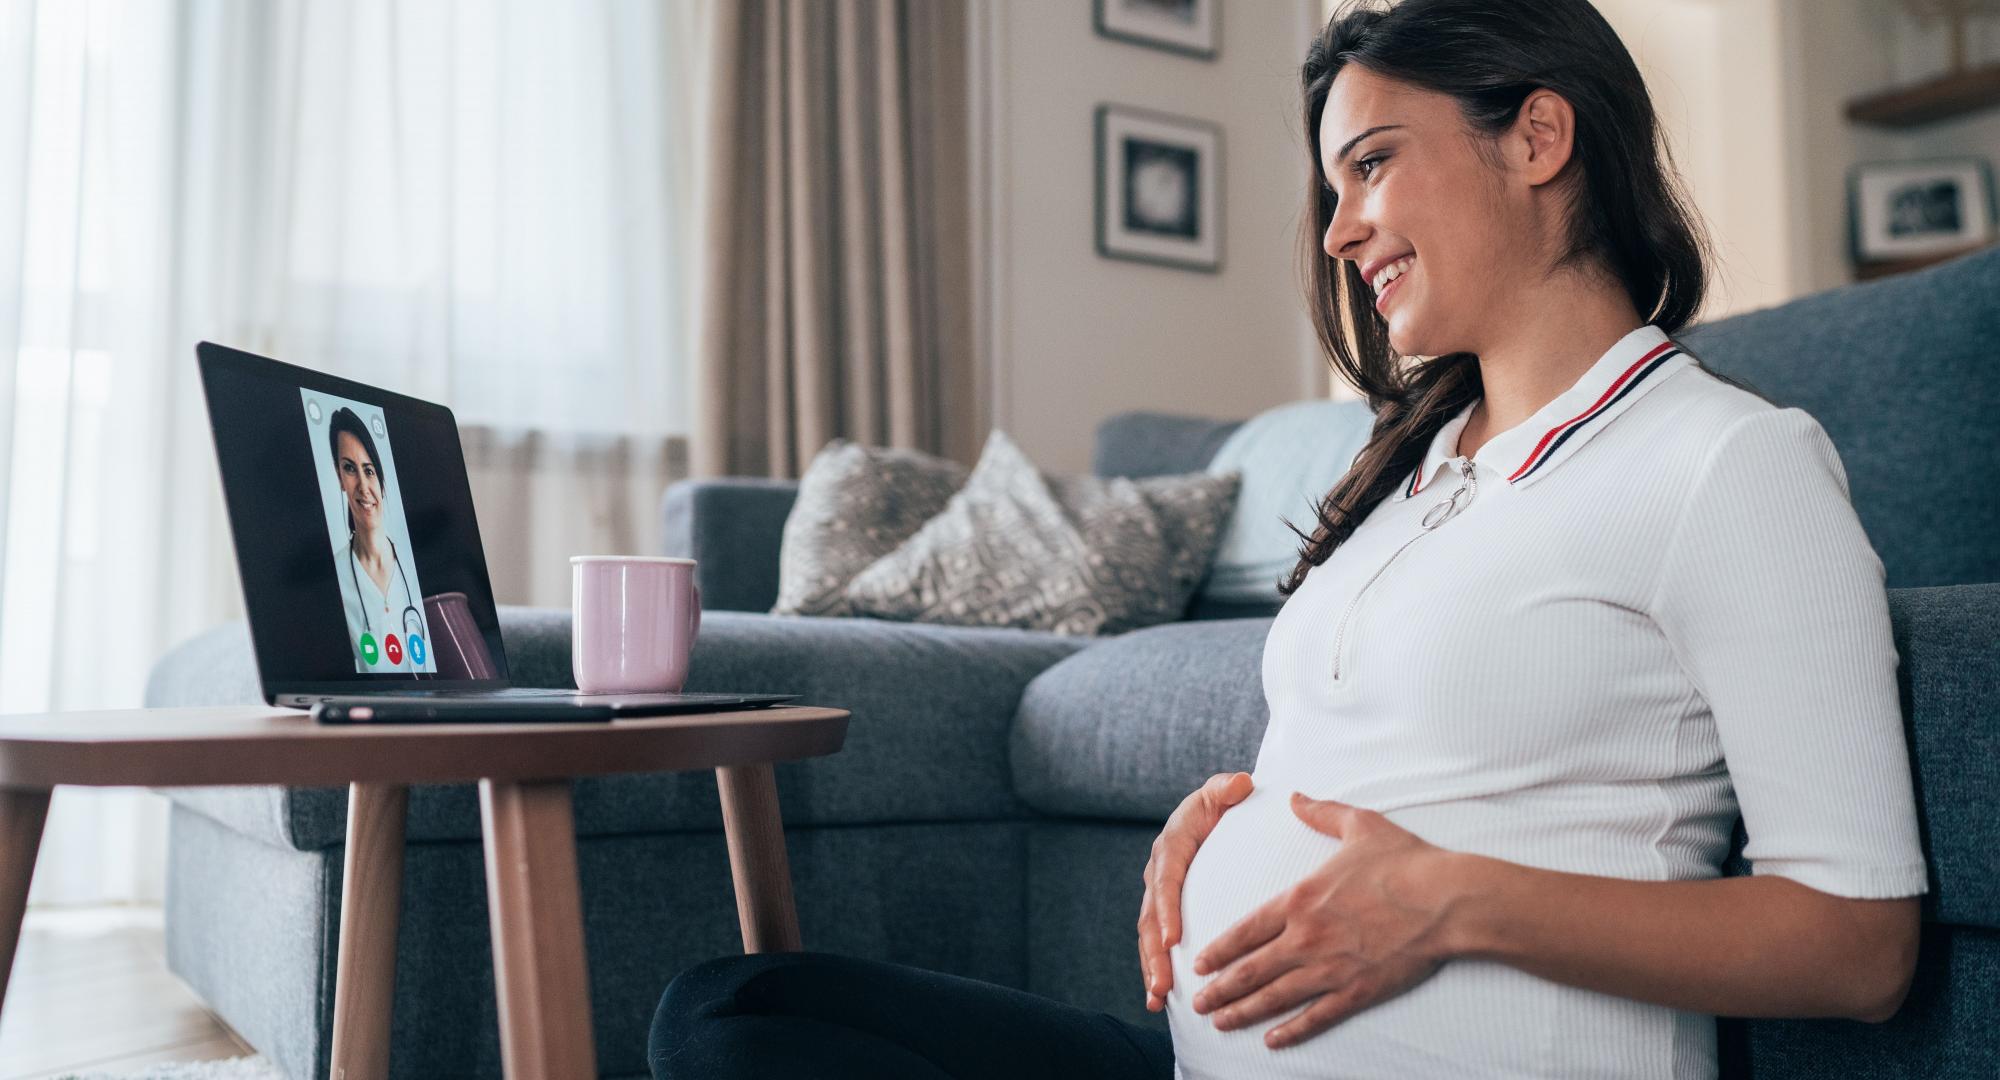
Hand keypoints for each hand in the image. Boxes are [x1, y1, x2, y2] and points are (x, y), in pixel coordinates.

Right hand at [1138, 771, 1254, 1011]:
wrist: (1215, 814)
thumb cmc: (1223, 804)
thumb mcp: (1224, 791)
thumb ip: (1229, 788)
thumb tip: (1241, 785)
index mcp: (1172, 845)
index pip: (1166, 879)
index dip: (1166, 910)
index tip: (1172, 938)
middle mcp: (1159, 873)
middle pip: (1150, 918)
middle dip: (1154, 954)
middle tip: (1162, 984)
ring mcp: (1160, 896)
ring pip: (1148, 937)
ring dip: (1151, 969)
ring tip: (1157, 999)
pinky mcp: (1167, 913)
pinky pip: (1157, 944)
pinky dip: (1156, 971)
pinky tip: (1159, 1002)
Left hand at [1187, 792, 1461, 1048]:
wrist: (1447, 900)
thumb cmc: (1406, 862)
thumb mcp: (1359, 825)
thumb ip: (1321, 812)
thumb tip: (1294, 796)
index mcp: (1300, 900)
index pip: (1245, 930)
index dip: (1218, 950)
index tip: (1199, 964)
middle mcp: (1306, 938)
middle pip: (1250, 970)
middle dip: (1219, 990)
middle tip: (1197, 1003)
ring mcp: (1330, 968)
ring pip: (1274, 997)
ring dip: (1243, 1012)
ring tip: (1220, 1022)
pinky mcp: (1357, 991)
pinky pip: (1316, 1017)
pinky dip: (1291, 1032)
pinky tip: (1272, 1041)